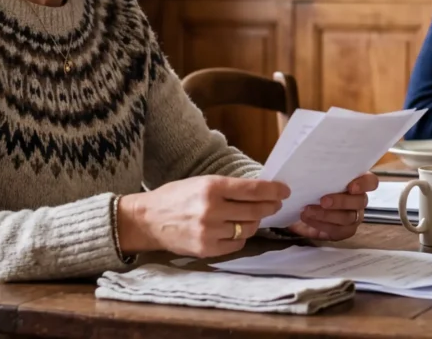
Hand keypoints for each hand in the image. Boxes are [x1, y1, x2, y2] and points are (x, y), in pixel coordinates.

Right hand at [116, 175, 288, 257]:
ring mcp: (208, 232)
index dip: (273, 190)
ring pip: (247, 229)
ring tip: (252, 216)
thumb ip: (228, 188)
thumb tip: (260, 191)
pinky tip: (235, 230)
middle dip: (270, 206)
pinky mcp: (206, 249)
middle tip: (276, 204)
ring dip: (254, 222)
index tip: (284, 190)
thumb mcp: (201, 182)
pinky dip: (240, 237)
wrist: (147, 220)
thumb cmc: (175, 197)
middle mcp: (211, 209)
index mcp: (211, 187)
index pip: (252, 189)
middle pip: (255, 210)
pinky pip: (236, 245)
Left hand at [288, 173, 378, 240]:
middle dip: (341, 201)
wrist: (300, 206)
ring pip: (348, 218)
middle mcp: (359, 199)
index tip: (351, 187)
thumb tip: (306, 169)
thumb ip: (316, 171)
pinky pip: (338, 231)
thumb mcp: (313, 175)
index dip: (364, 184)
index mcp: (357, 181)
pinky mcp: (344, 231)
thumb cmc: (310, 186)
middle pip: (360, 202)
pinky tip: (308, 218)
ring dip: (326, 215)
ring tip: (307, 210)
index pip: (371, 182)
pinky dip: (321, 225)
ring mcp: (354, 217)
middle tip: (323, 201)